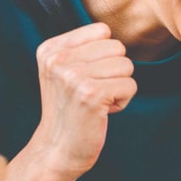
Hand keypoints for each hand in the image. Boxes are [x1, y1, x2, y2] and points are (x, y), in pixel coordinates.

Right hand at [28, 22, 135, 180]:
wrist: (57, 149)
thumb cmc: (69, 109)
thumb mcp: (63, 71)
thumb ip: (82, 47)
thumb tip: (111, 32)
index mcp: (50, 49)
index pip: (102, 31)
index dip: (104, 56)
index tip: (86, 78)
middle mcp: (58, 59)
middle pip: (118, 48)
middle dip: (114, 72)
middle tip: (92, 93)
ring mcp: (73, 76)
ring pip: (126, 66)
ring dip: (119, 87)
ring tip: (96, 102)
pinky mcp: (91, 94)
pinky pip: (130, 85)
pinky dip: (123, 101)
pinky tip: (102, 112)